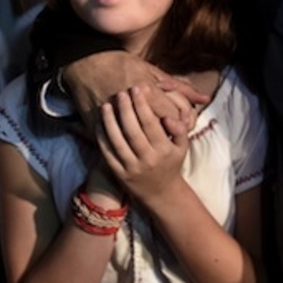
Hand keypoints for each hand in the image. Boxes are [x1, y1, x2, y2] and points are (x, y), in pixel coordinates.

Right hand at [62, 51, 209, 135]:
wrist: (85, 64)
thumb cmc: (120, 63)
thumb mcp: (151, 70)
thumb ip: (179, 87)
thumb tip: (204, 98)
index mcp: (147, 90)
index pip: (172, 115)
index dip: (181, 123)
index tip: (182, 125)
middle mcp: (133, 107)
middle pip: (156, 130)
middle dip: (166, 136)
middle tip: (169, 137)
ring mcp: (114, 118)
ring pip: (135, 140)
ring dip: (146, 143)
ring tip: (152, 142)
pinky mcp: (97, 125)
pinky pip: (115, 142)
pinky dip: (125, 144)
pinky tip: (133, 143)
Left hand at [97, 85, 190, 205]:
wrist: (161, 193)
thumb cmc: (171, 164)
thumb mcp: (182, 147)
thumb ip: (180, 130)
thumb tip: (168, 116)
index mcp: (163, 150)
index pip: (150, 123)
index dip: (142, 104)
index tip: (137, 89)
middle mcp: (147, 159)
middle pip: (132, 130)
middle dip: (125, 109)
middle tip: (120, 92)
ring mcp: (131, 167)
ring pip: (117, 141)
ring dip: (110, 121)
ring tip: (106, 105)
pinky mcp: (119, 173)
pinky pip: (108, 153)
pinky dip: (102, 137)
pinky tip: (99, 123)